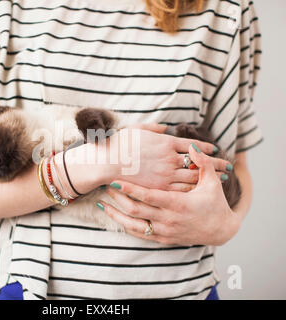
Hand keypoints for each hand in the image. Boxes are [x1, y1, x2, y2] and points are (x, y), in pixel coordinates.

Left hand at [97, 143, 241, 245]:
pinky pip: (140, 234)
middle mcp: (169, 220)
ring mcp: (165, 231)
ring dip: (116, 214)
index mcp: (178, 204)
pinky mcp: (163, 239)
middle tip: (105, 186)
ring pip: (133, 225)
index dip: (130, 188)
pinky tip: (116, 217)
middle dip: (118, 198)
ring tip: (102, 204)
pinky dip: (125, 226)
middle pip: (136, 210)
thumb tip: (193, 146)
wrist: (221, 230)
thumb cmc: (215, 204)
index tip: (115, 180)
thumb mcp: (212, 183)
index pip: (148, 196)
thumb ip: (203, 164)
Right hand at [98, 122, 230, 191]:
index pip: (192, 145)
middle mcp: (170, 158)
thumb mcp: (137, 129)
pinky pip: (182, 189)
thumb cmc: (121, 144)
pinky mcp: (159, 188)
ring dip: (210, 177)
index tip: (216, 149)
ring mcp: (165, 174)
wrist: (108, 162)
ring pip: (194, 177)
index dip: (205, 147)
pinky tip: (203, 190)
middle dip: (216, 164)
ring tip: (223, 179)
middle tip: (229, 166)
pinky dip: (195, 189)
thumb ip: (154, 128)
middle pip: (199, 162)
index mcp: (166, 142)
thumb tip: (165, 128)